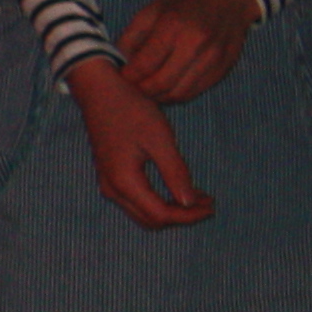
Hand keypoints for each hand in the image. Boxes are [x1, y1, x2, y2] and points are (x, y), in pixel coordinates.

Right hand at [66, 57, 212, 229]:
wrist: (99, 92)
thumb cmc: (131, 110)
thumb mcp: (159, 139)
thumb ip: (175, 173)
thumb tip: (189, 203)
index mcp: (124, 181)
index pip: (160, 214)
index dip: (188, 216)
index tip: (212, 206)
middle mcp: (112, 189)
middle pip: (150, 220)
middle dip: (181, 217)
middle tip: (208, 203)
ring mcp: (108, 184)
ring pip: (142, 214)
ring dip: (171, 211)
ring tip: (198, 197)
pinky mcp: (110, 177)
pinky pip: (136, 202)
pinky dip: (159, 202)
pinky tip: (177, 187)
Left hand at [116, 0, 260, 104]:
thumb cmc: (186, 1)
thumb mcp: (152, 9)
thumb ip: (131, 36)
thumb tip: (118, 62)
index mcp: (174, 26)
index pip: (145, 64)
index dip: (129, 75)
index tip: (122, 75)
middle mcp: (196, 44)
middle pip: (161, 83)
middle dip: (141, 90)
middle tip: (132, 87)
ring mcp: (212, 59)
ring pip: (179, 93)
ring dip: (158, 96)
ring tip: (148, 89)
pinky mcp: (223, 69)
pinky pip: (194, 92)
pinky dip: (177, 95)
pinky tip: (167, 88)